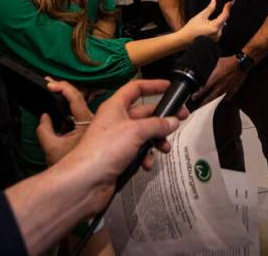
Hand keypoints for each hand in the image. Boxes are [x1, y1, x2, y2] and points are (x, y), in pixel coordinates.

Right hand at [36, 79, 93, 165]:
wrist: (82, 184)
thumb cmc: (70, 168)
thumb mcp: (50, 147)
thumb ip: (44, 128)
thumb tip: (44, 116)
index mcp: (87, 123)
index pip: (76, 97)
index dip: (62, 87)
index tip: (49, 84)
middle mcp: (95, 122)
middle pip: (80, 98)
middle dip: (64, 89)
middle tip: (50, 83)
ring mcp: (96, 127)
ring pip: (82, 106)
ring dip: (67, 99)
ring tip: (53, 90)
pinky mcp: (93, 132)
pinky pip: (81, 116)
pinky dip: (70, 110)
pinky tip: (60, 106)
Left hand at [56, 80, 186, 213]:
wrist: (86, 181)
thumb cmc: (106, 149)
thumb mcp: (136, 131)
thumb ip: (157, 124)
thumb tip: (173, 121)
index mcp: (115, 106)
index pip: (135, 88)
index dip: (153, 85)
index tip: (169, 87)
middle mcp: (116, 120)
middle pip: (144, 113)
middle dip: (162, 118)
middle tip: (182, 119)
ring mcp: (117, 140)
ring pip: (144, 134)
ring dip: (156, 140)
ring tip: (165, 148)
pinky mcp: (119, 157)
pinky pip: (138, 152)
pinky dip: (146, 156)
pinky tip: (147, 164)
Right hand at [182, 0, 231, 39]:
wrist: (185, 39)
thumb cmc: (192, 28)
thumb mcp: (201, 16)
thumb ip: (210, 8)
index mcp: (215, 27)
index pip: (225, 15)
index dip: (228, 7)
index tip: (231, 1)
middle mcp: (218, 33)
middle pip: (224, 20)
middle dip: (224, 12)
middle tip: (226, 4)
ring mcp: (217, 37)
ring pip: (222, 24)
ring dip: (220, 18)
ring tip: (218, 13)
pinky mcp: (215, 39)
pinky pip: (219, 29)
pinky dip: (218, 23)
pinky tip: (213, 21)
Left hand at [192, 56, 246, 104]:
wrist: (241, 63)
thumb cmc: (229, 61)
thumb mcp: (216, 62)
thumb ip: (210, 68)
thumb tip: (204, 68)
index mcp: (214, 79)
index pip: (204, 89)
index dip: (198, 94)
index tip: (193, 98)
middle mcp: (220, 86)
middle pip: (210, 98)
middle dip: (203, 104)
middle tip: (198, 108)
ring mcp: (227, 89)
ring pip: (218, 99)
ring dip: (213, 102)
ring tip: (208, 106)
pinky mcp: (234, 89)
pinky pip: (228, 97)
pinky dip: (225, 100)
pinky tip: (223, 101)